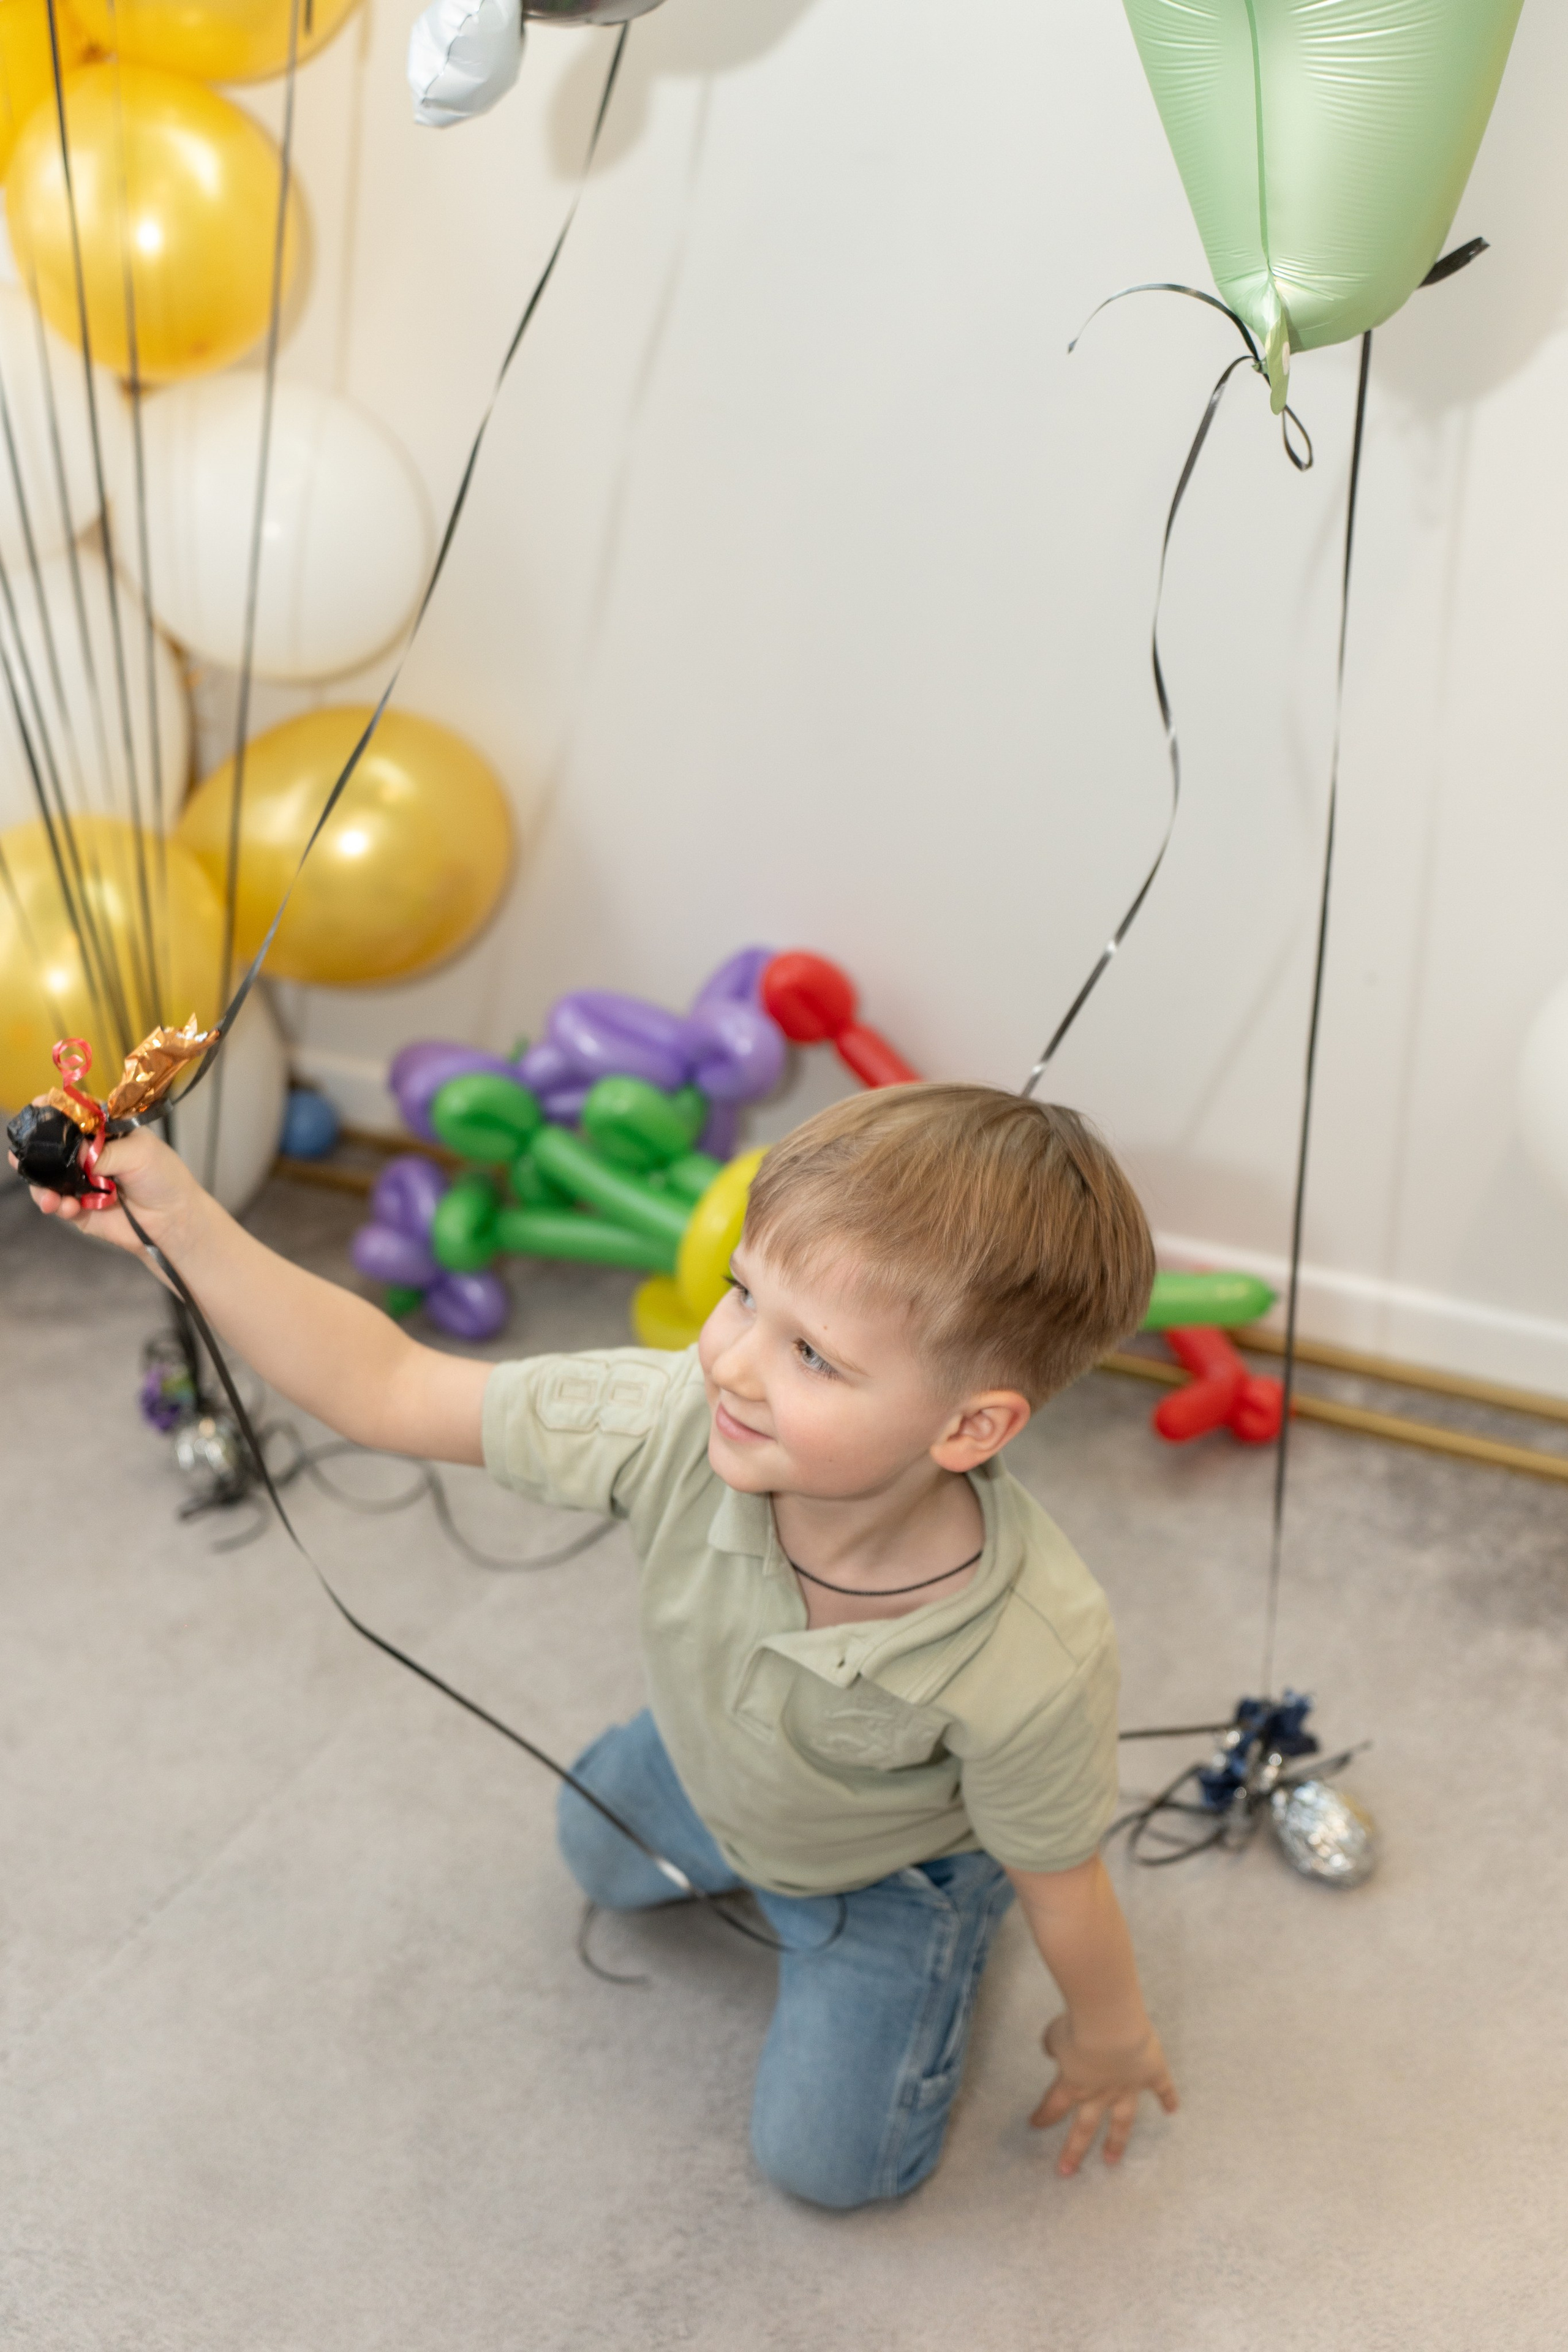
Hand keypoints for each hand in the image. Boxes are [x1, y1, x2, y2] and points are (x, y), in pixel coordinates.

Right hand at [10, 1118, 199, 1260]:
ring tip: (49, 1196)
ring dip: (42, 1185)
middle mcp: (88, 1155)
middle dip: (34, 1151)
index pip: (73, 1117)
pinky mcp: (80, 1209)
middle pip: (52, 1149)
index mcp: (104, 1133)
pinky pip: (58, 1204)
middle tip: (20, 1154)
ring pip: (48, 1179)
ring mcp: (81, 1182)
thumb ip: (101, 1151)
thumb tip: (69, 1152)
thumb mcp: (139, 1154)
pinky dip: (56, 1205)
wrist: (173, 1220)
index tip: (38, 1109)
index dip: (54, 1112)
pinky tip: (66, 1207)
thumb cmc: (164, 1178)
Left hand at [1031, 2012, 1177, 2174]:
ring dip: (1117, 2141)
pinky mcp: (1151, 2074)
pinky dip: (1168, 2098)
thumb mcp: (1055, 2035)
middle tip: (1067, 2171)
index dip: (1044, 2116)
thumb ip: (1053, 2046)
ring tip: (1112, 2159)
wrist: (1111, 2027)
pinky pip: (1162, 2089)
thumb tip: (1052, 2049)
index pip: (1054, 2106)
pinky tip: (1172, 2110)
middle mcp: (1100, 2093)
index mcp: (1074, 2084)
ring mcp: (1127, 2087)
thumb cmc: (1078, 2028)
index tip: (1033, 2125)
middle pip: (1085, 2127)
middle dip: (1075, 2150)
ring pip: (1122, 2121)